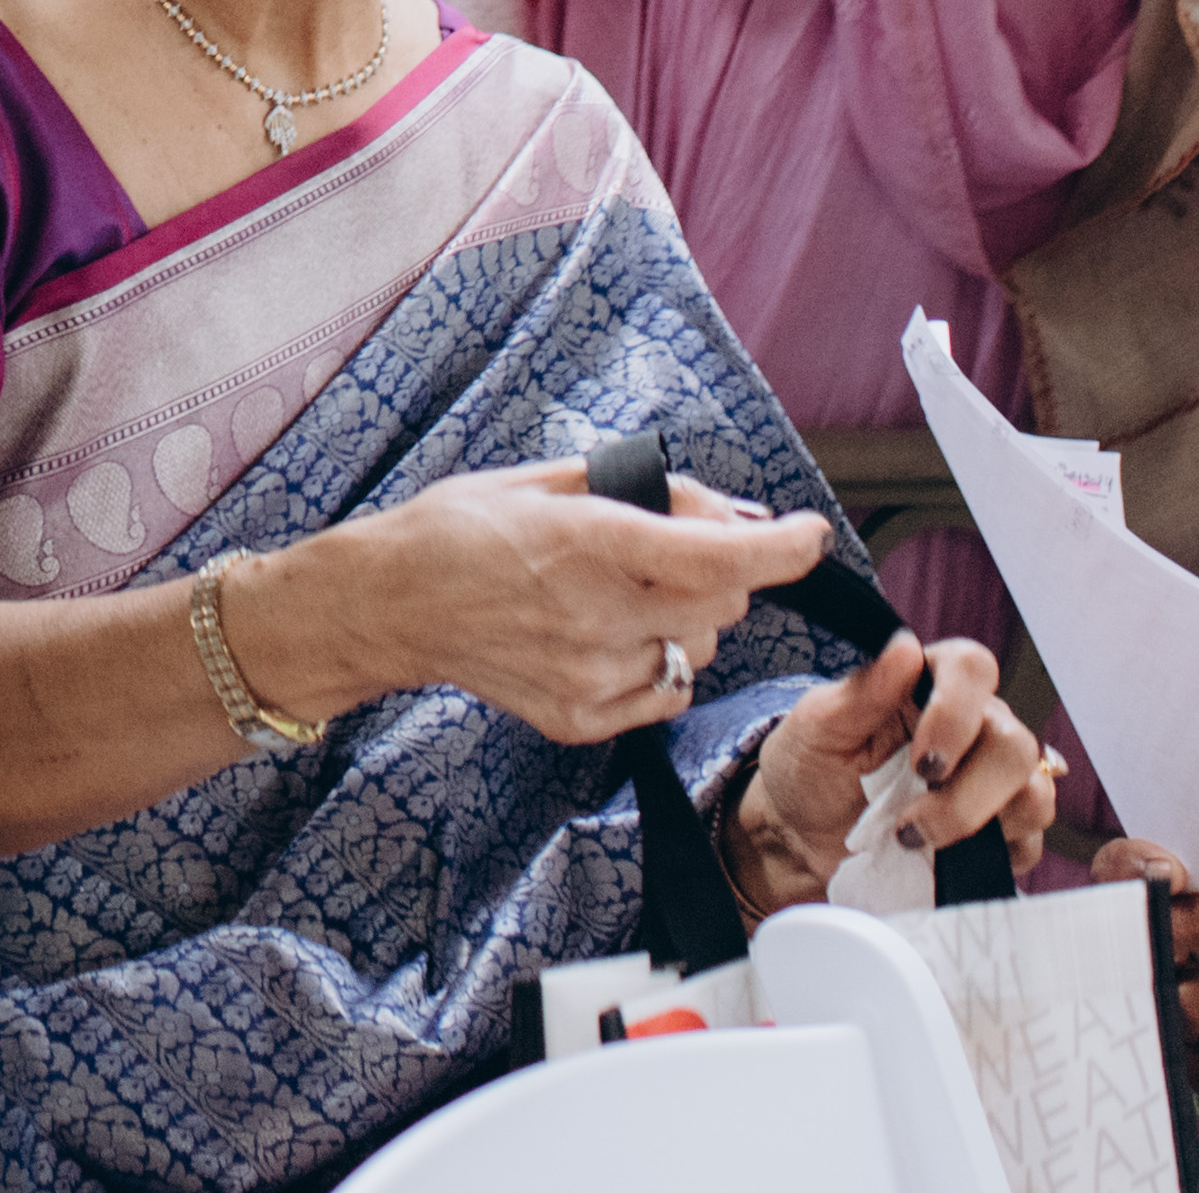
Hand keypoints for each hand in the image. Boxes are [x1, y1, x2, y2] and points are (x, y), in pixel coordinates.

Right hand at [240, 460, 824, 745]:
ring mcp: (590, 676)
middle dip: (720, 568)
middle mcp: (596, 615)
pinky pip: (667, 691)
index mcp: (588, 543)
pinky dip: (658, 661)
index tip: (810, 534)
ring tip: (620, 594)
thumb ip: (646, 492)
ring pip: (699, 648)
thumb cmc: (460, 528)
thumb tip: (730, 510)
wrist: (387, 604)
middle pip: (723, 601)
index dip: (782, 547)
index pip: (719, 554)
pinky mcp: (582, 719)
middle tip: (668, 545)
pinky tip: (605, 636)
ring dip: (686, 616)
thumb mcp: (548, 480)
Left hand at [720, 634, 1055, 917]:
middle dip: (968, 791)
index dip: (958, 714)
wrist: (800, 839)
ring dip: (978, 824)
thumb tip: (906, 647)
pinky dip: (994, 856)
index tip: (921, 763)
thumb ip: (863, 690)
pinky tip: (943, 857)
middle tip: (912, 819)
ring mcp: (990, 783)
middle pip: (1015, 743)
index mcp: (925, 686)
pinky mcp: (997, 835)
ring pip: (1034, 795)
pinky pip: (1030, 844)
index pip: (974, 669)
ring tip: (919, 839)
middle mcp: (971, 728)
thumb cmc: (807, 769)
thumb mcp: (817, 727)